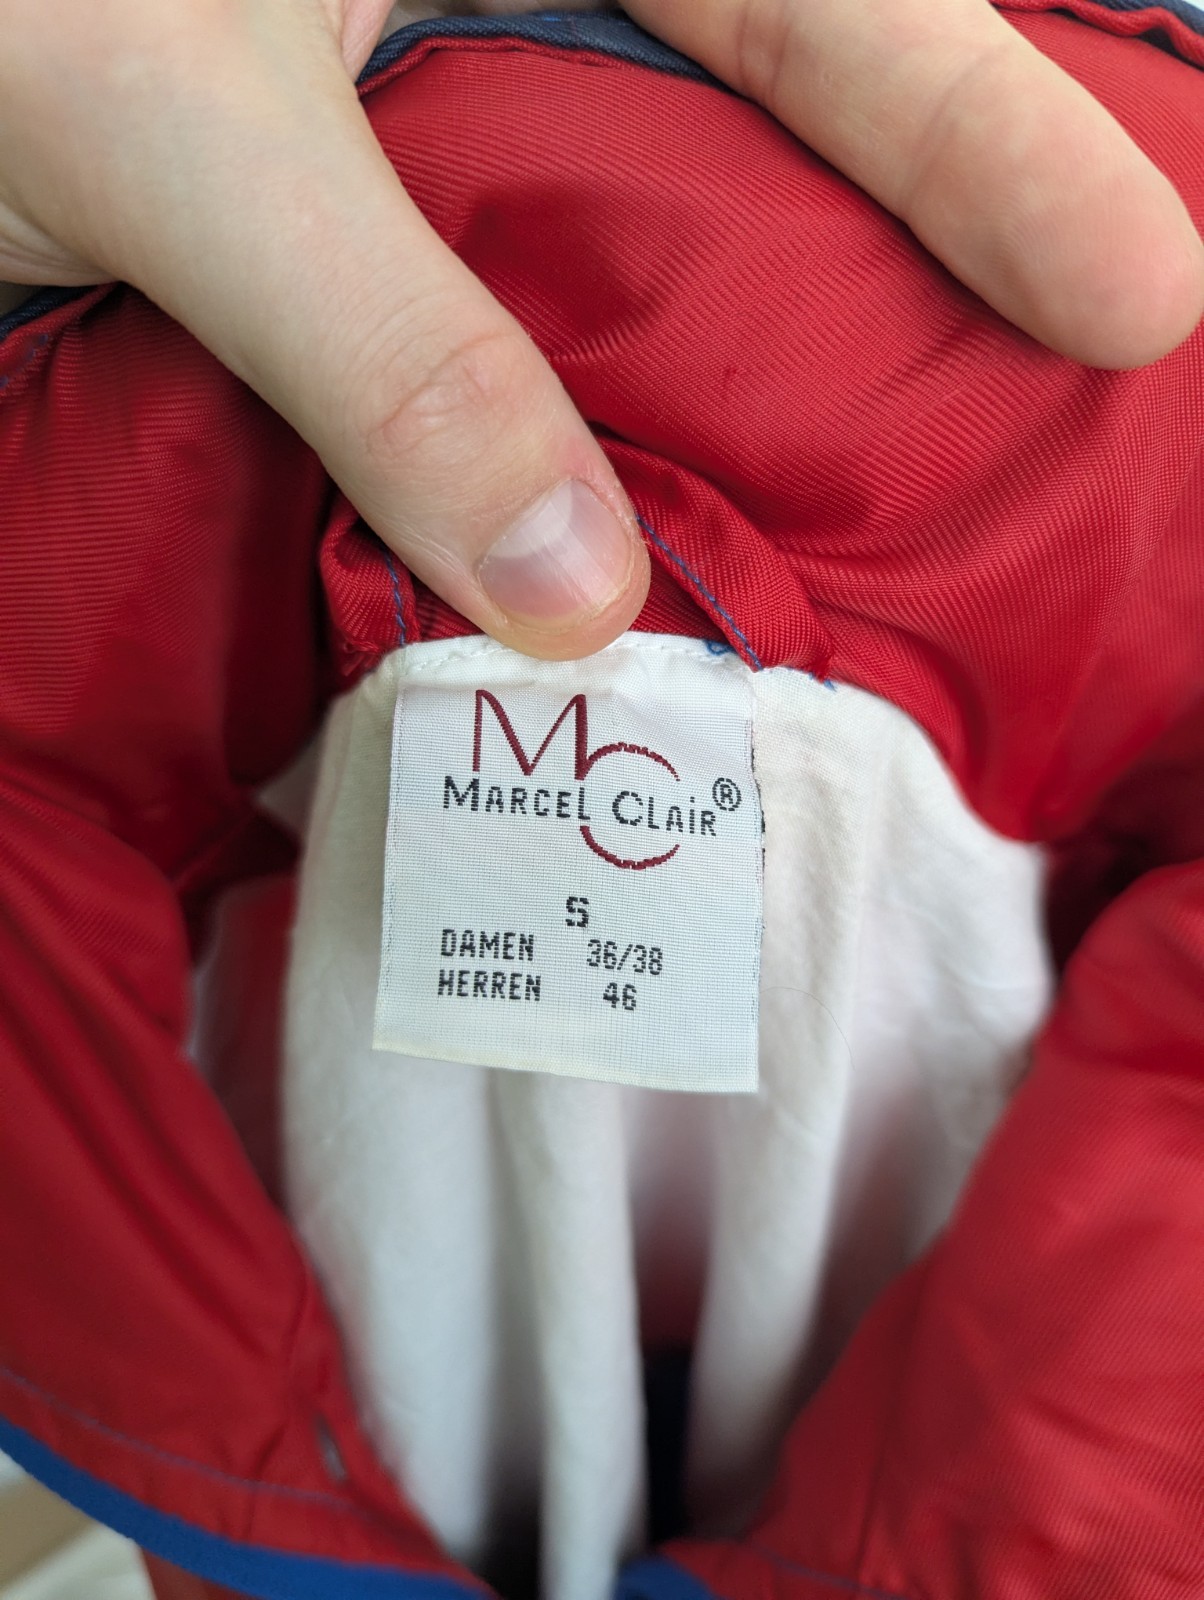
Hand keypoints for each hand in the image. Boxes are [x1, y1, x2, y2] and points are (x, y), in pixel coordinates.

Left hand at [0, 1, 1199, 662]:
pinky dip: (591, 366)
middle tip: (1092, 348)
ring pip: (658, 167)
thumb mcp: (174, 138)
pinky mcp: (351, 167)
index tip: (1139, 304)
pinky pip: (522, 266)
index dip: (990, 142)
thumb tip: (580, 588)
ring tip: (922, 420)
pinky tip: (657, 458)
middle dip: (939, 183)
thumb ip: (390, 345)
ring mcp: (427, 56)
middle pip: (782, 55)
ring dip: (771, 297)